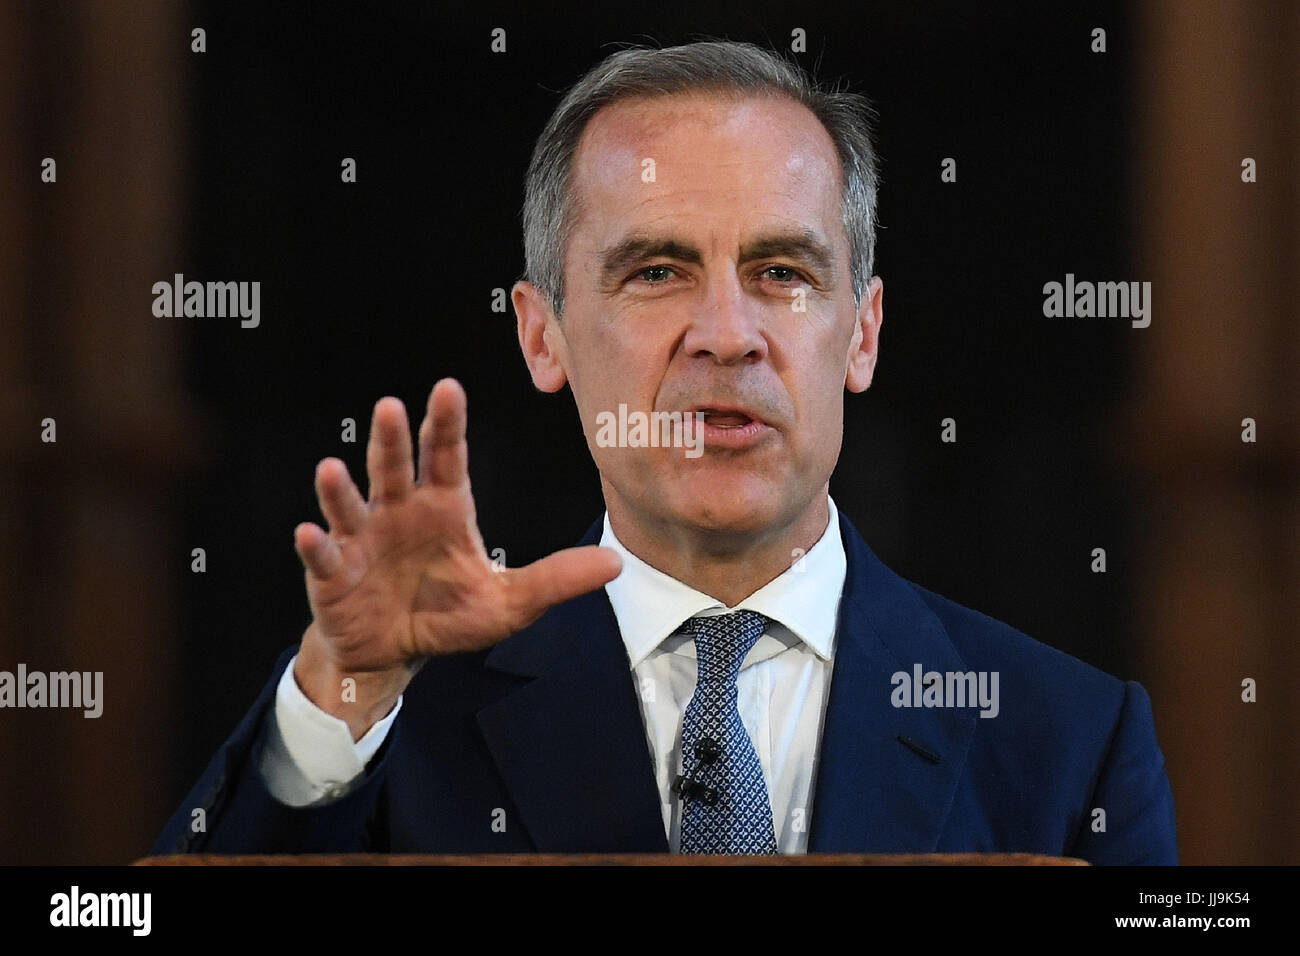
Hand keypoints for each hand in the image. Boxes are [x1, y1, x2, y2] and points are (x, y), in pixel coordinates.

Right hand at [291, 378, 621, 737]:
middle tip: (393, 407)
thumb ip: (557, 579)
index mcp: (444, 509)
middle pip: (396, 468)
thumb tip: (615, 564)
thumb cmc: (448, 616)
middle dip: (393, 439)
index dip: (446, 424)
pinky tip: (310, 533)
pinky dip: (316, 545)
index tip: (449, 388)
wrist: (394, 653)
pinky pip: (324, 556)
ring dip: (341, 488)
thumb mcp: (511, 602)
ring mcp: (363, 540)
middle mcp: (400, 513)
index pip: (446, 457)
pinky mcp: (334, 574)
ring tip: (332, 468)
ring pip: (352, 504)